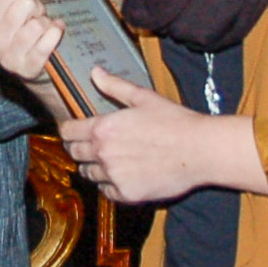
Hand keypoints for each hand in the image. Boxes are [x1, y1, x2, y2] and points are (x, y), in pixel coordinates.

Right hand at [0, 0, 70, 119]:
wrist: (30, 69)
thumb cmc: (18, 31)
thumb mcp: (2, 9)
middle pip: (24, 5)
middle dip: (36, 6)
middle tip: (36, 14)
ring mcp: (10, 57)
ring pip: (36, 25)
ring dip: (45, 23)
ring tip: (43, 27)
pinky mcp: (29, 69)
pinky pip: (47, 43)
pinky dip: (55, 33)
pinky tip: (56, 30)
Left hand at [59, 67, 267, 202]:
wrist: (200, 150)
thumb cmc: (175, 122)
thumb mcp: (143, 98)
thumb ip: (114, 86)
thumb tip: (95, 72)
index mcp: (102, 128)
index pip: (67, 132)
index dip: (69, 130)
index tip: (73, 131)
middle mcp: (103, 153)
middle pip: (74, 153)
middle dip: (79, 148)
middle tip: (93, 146)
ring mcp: (113, 175)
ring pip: (88, 173)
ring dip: (95, 167)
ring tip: (112, 161)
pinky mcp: (126, 193)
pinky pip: (106, 191)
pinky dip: (110, 185)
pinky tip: (123, 176)